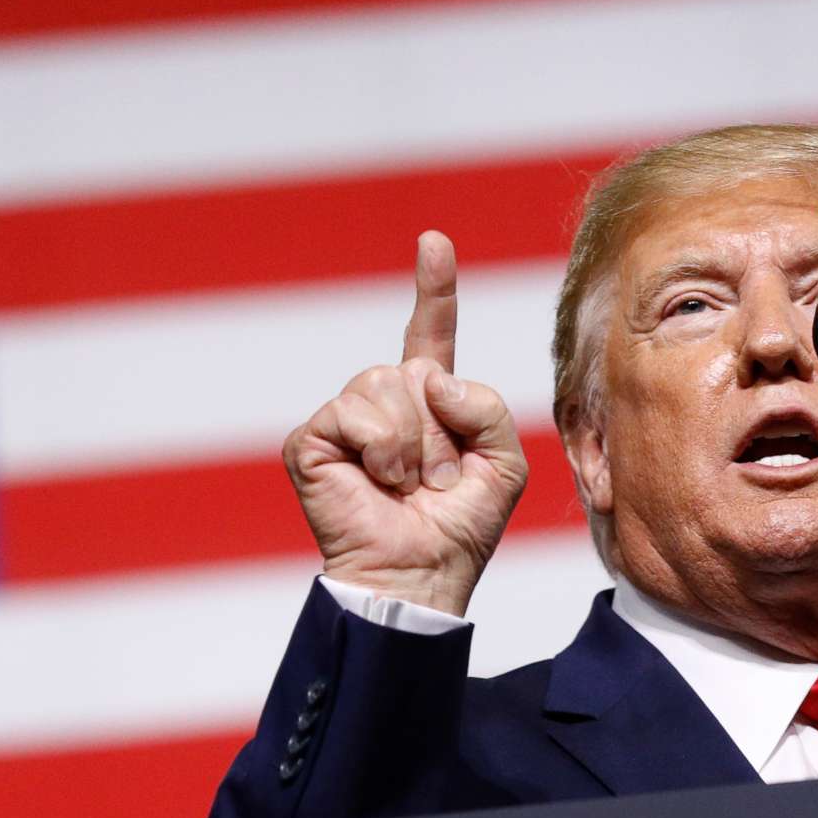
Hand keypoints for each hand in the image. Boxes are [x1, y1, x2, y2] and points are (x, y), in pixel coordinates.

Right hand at [282, 232, 529, 616]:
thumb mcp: (504, 463)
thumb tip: (431, 378)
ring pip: (383, 384)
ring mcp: (345, 419)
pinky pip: (352, 411)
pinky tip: (379, 482)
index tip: (433, 242)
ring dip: (412, 442)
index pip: (430, 335)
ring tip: (408, 484)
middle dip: (440, 428)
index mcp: (429, 403)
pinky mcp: (313, 440)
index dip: (433, 289)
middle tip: (438, 479)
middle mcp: (384, 403)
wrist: (421, 576)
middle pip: (414, 368)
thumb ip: (486, 407)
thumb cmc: (459, 528)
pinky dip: (380, 448)